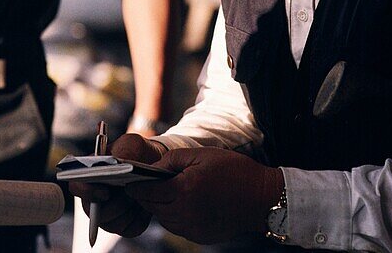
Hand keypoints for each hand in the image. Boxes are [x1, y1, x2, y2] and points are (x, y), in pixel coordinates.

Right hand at [68, 133, 161, 237]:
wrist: (157, 167)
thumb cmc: (139, 153)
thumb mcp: (133, 143)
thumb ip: (124, 150)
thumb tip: (118, 164)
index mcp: (89, 175)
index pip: (76, 186)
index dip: (87, 191)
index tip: (106, 191)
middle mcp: (94, 197)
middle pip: (95, 212)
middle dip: (116, 204)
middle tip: (131, 192)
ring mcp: (108, 214)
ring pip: (113, 224)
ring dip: (129, 210)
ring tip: (139, 194)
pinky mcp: (124, 225)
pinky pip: (130, 228)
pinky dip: (140, 218)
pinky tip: (144, 204)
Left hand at [126, 147, 282, 243]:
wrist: (261, 198)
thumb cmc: (234, 171)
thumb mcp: (202, 154)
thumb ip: (173, 159)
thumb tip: (153, 168)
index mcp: (183, 191)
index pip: (146, 192)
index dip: (135, 185)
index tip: (129, 179)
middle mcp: (184, 213)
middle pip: (151, 206)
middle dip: (146, 195)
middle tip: (144, 183)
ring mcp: (192, 228)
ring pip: (162, 218)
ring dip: (160, 205)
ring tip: (167, 191)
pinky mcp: (199, 236)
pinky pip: (177, 226)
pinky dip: (174, 215)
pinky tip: (184, 202)